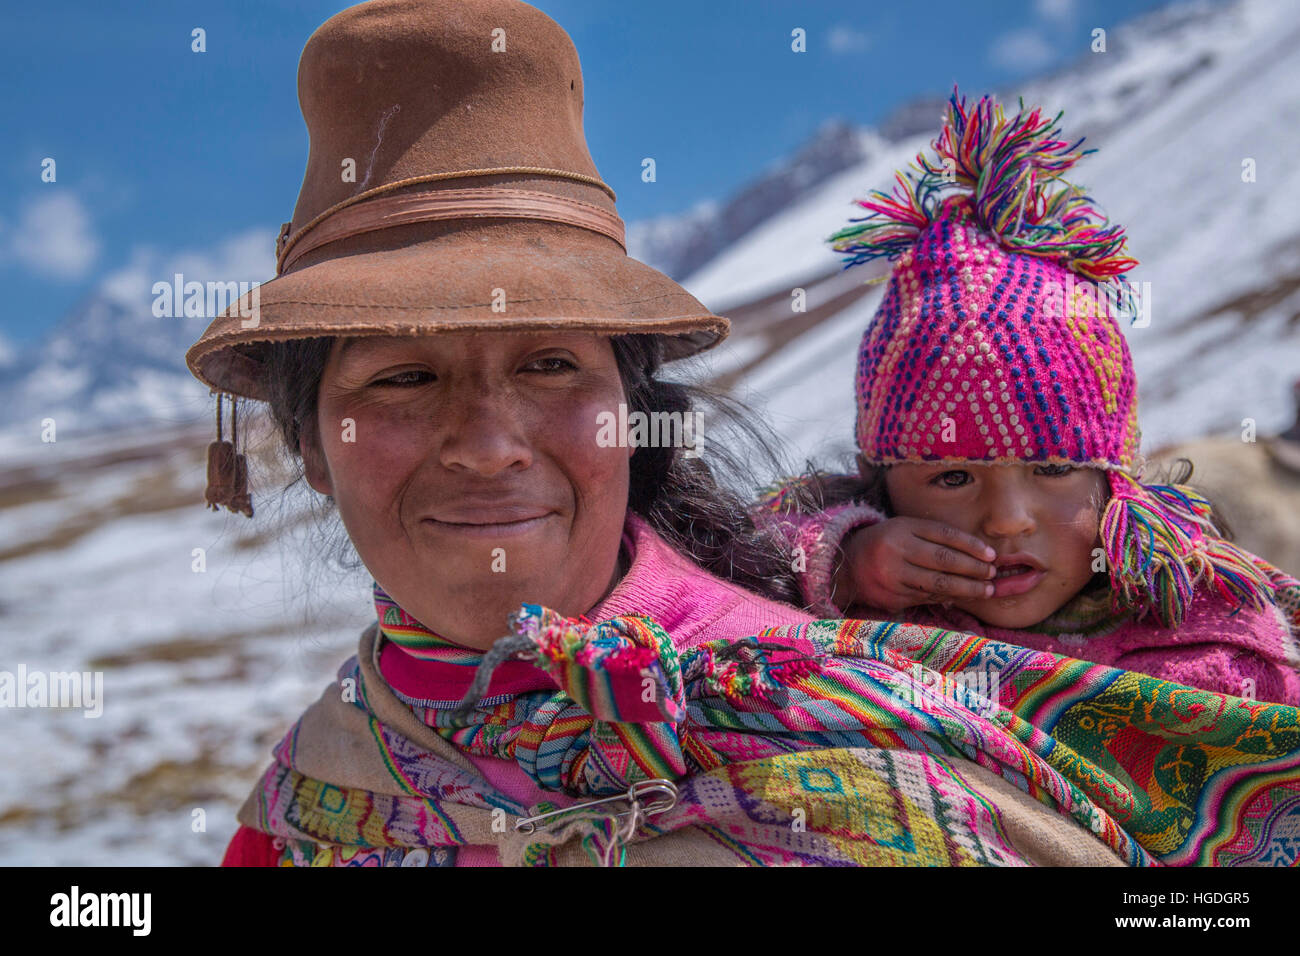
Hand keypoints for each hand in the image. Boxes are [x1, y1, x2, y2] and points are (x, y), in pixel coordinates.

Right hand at [832, 517, 996, 613]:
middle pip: (943, 560)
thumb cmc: (887, 543)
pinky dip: (947, 598)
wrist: (847, 565)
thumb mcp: (906, 529)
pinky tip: (961, 597)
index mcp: (901, 529)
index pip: (943, 535)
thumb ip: (935, 537)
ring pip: (937, 584)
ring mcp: (892, 576)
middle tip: (992, 574)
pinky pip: (926, 598)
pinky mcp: (891, 597)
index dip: (970, 545)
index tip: (991, 555)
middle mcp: (895, 551)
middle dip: (973, 569)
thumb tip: (975, 554)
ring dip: (966, 588)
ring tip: (985, 590)